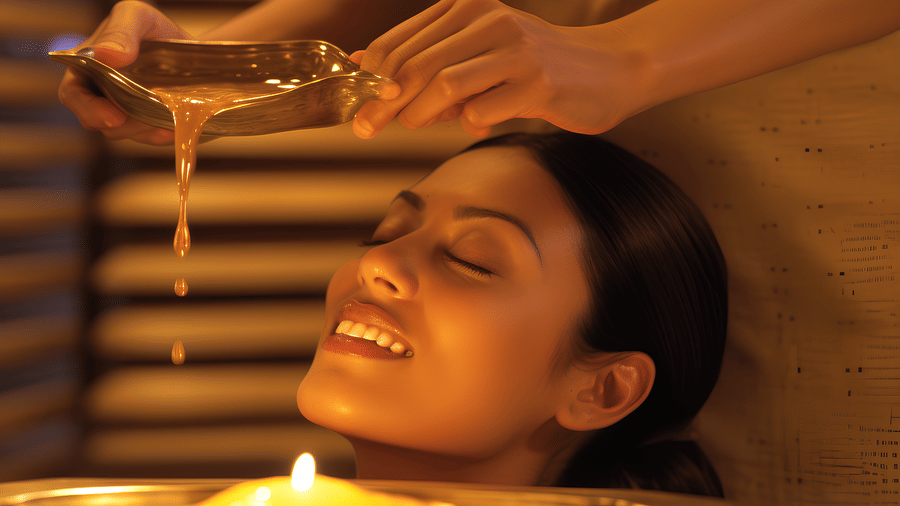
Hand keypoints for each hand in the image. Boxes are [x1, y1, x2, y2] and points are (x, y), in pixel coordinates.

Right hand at [57, 1, 191, 144]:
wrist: (190, 49)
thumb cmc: (152, 29)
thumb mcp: (137, 17)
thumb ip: (121, 32)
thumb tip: (106, 55)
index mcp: (86, 68)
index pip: (73, 95)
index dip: (88, 109)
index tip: (113, 117)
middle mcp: (100, 95)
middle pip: (100, 122)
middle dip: (123, 124)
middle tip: (148, 118)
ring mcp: (124, 113)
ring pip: (126, 132)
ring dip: (146, 127)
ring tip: (168, 112)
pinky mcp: (147, 125)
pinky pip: (151, 138)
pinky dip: (163, 133)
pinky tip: (175, 125)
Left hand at [350, 0, 643, 138]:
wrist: (607, 68)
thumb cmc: (534, 66)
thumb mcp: (476, 51)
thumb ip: (427, 59)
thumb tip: (363, 67)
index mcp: (466, 8)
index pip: (402, 43)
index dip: (370, 78)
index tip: (356, 108)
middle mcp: (488, 20)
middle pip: (416, 65)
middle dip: (383, 102)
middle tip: (366, 129)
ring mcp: (514, 50)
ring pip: (444, 84)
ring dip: (418, 114)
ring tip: (414, 127)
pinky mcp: (537, 83)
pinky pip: (483, 110)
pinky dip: (467, 124)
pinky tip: (474, 125)